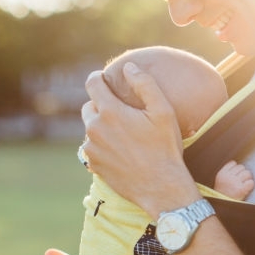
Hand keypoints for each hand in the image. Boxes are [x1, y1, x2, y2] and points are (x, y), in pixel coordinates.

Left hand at [81, 64, 199, 218]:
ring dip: (102, 127)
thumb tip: (128, 66)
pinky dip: (102, 146)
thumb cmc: (165, 148)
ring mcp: (91, 148)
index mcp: (110, 111)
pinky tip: (122, 152)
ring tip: (125, 136)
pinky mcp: (92, 164)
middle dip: (102, 105)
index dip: (98, 77)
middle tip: (122, 114)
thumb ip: (145, 84)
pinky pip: (92, 148)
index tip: (105, 79)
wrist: (161, 188)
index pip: (92, 83)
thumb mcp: (163, 112)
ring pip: (91, 129)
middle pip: (89, 106)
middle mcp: (95, 128)